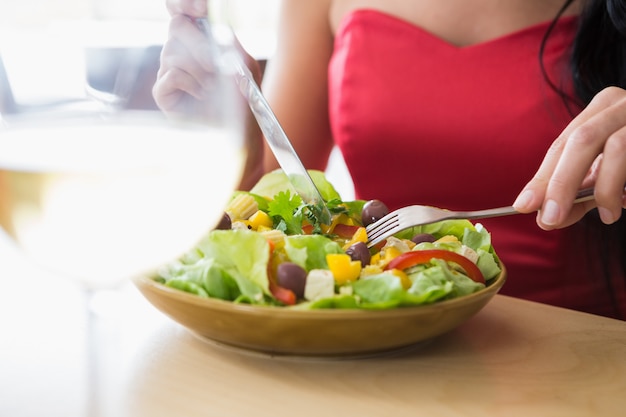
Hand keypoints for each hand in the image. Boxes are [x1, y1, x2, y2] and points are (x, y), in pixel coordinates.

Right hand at [152, 0, 262, 116]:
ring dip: (200, 71)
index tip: (200, 8)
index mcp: (198, 38)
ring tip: (213, 87)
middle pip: (176, 26)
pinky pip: (172, 75)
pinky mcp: (162, 91)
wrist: (236, 132)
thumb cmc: (241, 98)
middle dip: (198, 43)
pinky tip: (202, 96)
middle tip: (215, 64)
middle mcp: (179, 50)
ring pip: (174, 52)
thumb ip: (233, 44)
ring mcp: (168, 69)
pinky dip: (192, 84)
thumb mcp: (246, 67)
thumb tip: (219, 26)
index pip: (181, 10)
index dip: (185, 3)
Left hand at [513, 86, 625, 229]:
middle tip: (550, 219)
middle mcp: (624, 103)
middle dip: (561, 184)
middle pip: (581, 141)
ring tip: (606, 217)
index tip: (524, 206)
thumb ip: (579, 193)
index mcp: (602, 108)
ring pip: (617, 148)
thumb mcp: (608, 174)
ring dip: (604, 189)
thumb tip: (545, 218)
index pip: (563, 144)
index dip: (542, 177)